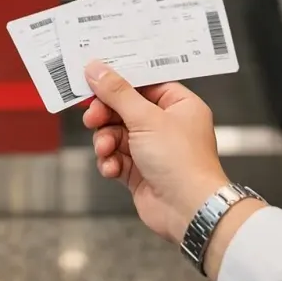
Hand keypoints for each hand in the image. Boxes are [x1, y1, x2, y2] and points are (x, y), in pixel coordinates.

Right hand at [81, 63, 229, 244]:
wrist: (189, 210)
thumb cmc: (182, 163)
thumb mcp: (146, 118)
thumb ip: (117, 93)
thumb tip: (97, 69)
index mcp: (179, 105)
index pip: (144, 84)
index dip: (118, 82)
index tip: (94, 80)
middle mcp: (168, 125)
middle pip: (125, 109)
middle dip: (106, 116)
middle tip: (92, 118)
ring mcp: (153, 149)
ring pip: (116, 134)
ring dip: (106, 141)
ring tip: (105, 149)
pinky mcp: (141, 171)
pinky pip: (116, 158)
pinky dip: (110, 161)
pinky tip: (112, 168)